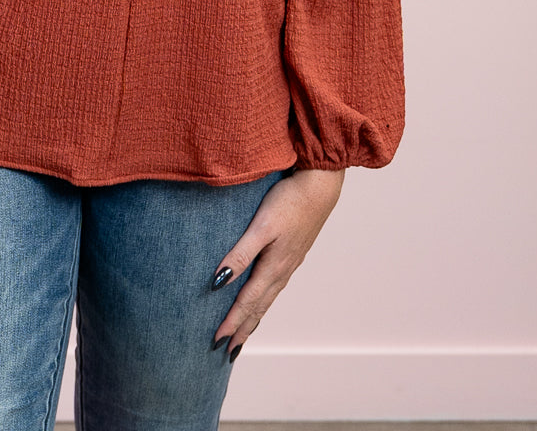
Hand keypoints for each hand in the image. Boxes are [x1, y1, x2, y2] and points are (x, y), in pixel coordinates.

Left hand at [210, 168, 344, 358]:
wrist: (320, 185)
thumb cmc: (289, 202)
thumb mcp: (261, 227)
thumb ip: (240, 254)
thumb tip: (218, 283)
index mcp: (273, 267)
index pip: (247, 302)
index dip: (231, 323)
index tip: (217, 342)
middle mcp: (282, 270)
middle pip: (259, 307)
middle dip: (243, 329)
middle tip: (228, 351)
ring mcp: (290, 262)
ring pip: (268, 298)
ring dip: (254, 317)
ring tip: (243, 332)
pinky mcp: (293, 252)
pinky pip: (275, 285)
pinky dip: (264, 300)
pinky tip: (263, 297)